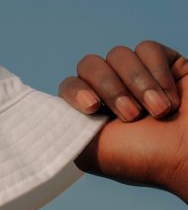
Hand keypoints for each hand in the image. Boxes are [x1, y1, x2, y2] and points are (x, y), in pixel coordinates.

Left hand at [59, 41, 187, 200]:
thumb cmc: (147, 160)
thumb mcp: (90, 153)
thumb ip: (62, 129)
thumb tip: (38, 111)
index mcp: (93, 115)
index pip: (70, 85)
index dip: (76, 91)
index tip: (92, 110)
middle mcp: (114, 94)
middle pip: (90, 64)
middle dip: (110, 88)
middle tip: (132, 115)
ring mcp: (141, 77)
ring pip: (119, 54)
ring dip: (138, 83)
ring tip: (159, 110)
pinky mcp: (167, 64)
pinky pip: (147, 48)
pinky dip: (157, 71)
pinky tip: (171, 97)